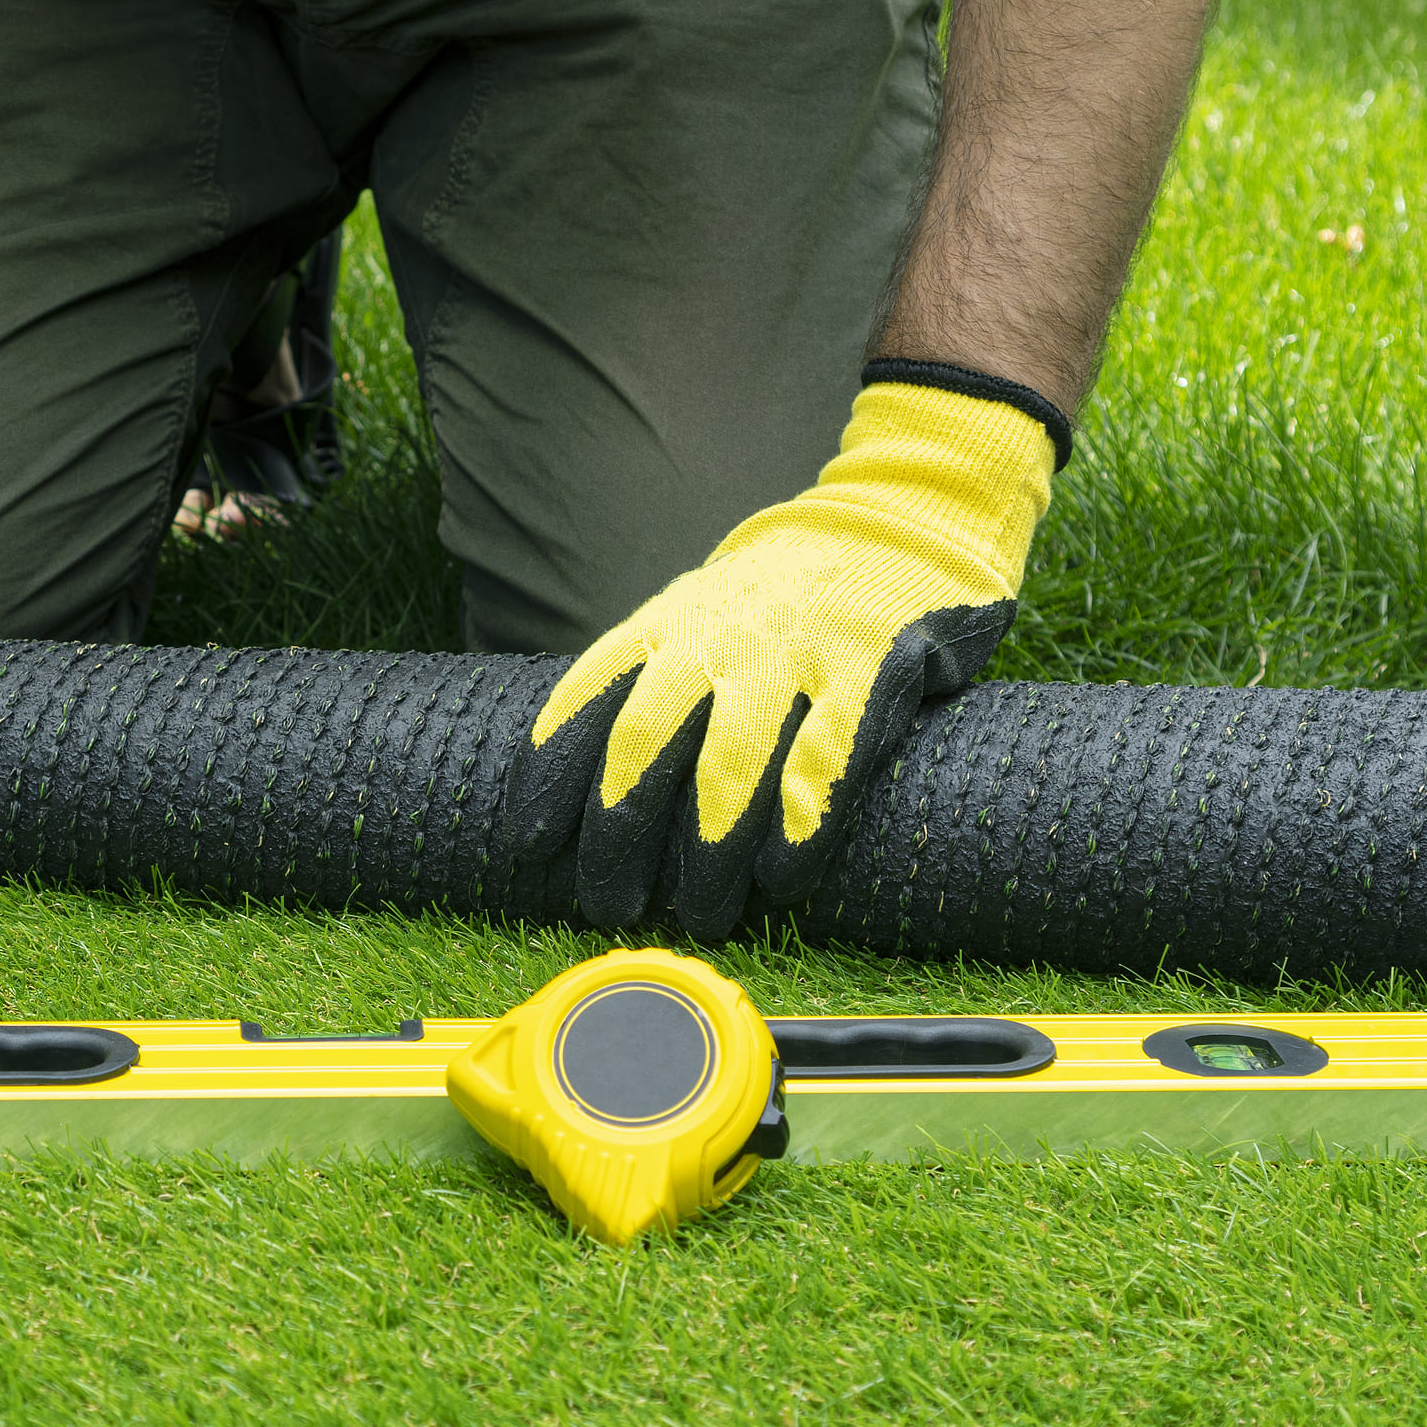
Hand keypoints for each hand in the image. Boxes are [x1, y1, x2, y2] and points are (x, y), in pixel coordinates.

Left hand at [506, 380, 1055, 936]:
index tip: (526, 845)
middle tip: (606, 903)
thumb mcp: (701, 614)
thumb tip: (590, 790)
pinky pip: (826, 753)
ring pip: (730, 761)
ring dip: (707, 849)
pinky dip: (801, 820)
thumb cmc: (785, 596)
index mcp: (668, 625)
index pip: (587, 700)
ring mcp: (794, 650)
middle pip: (645, 743)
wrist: (901, 512)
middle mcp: (717, 637)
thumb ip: (654, 679)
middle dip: (618, 833)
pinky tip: (783, 875)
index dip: (551, 776)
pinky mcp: (871, 666)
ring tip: (699, 914)